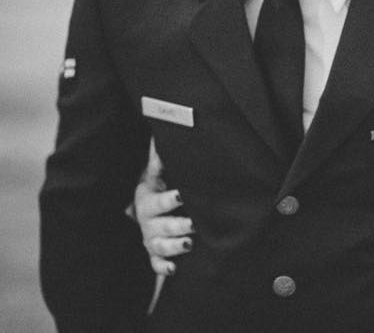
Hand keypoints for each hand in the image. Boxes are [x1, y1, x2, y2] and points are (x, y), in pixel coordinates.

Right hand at [134, 139, 193, 275]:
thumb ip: (159, 161)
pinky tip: (173, 269)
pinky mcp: (155, 255)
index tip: (182, 195)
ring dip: (174, 246)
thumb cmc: (158, 190)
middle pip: (162, 225)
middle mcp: (147, 222)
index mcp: (147, 200)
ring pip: (160, 245)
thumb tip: (159, 136)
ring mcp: (150, 239)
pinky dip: (164, 267)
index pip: (159, 201)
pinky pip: (156, 264)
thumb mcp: (156, 176)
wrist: (147, 213)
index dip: (170, 199)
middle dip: (178, 225)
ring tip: (189, 244)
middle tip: (194, 224)